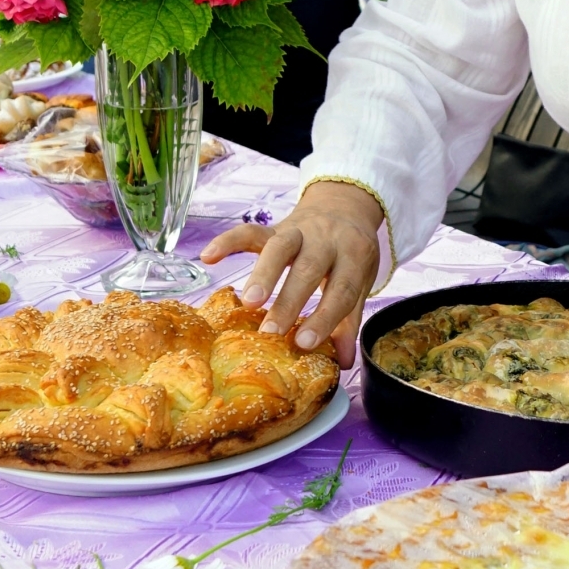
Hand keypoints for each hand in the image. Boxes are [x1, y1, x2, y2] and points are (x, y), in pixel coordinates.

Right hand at [199, 181, 382, 367]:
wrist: (345, 205)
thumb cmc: (351, 253)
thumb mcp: (359, 280)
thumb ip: (349, 319)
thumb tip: (343, 363)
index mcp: (354, 255)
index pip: (341, 288)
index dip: (324, 317)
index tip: (303, 343)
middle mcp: (327, 239)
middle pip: (308, 267)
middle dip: (289, 299)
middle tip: (270, 331)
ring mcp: (299, 230)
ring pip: (280, 246)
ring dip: (264, 273)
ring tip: (248, 301)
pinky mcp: (275, 227)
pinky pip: (251, 231)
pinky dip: (229, 241)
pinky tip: (208, 257)